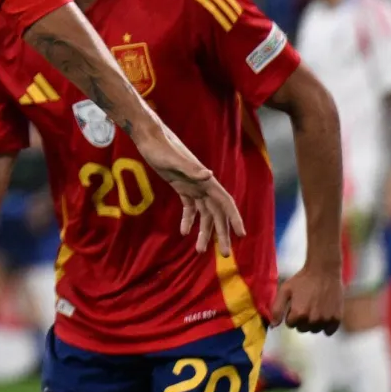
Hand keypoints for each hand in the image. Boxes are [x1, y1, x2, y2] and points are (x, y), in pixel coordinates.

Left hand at [136, 127, 244, 254]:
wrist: (149, 137)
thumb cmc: (160, 148)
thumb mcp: (173, 160)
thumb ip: (191, 169)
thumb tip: (209, 175)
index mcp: (205, 180)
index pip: (225, 202)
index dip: (234, 218)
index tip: (241, 235)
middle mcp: (202, 184)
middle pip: (216, 213)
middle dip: (222, 234)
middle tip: (225, 254)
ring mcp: (192, 186)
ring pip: (204, 214)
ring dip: (204, 232)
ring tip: (201, 252)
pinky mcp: (181, 186)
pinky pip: (189, 207)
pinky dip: (188, 220)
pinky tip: (183, 232)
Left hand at [273, 264, 342, 333]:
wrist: (324, 271)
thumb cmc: (302, 280)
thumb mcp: (285, 290)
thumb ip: (277, 309)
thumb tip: (273, 326)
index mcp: (299, 314)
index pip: (291, 324)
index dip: (291, 314)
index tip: (295, 305)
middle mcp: (313, 320)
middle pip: (303, 329)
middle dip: (301, 320)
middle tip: (305, 306)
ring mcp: (326, 320)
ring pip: (315, 330)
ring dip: (313, 323)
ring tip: (315, 308)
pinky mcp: (337, 318)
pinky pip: (329, 331)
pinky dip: (326, 326)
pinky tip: (324, 314)